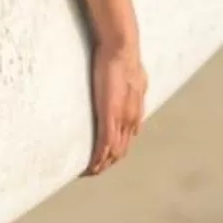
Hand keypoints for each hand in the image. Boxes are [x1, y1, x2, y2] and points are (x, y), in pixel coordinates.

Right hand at [84, 39, 148, 176]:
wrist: (122, 50)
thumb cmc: (124, 58)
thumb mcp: (133, 77)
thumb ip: (133, 89)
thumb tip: (134, 87)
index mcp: (134, 112)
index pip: (126, 140)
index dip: (116, 152)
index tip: (104, 158)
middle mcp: (130, 120)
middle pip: (121, 151)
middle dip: (107, 163)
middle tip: (92, 170)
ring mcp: (121, 120)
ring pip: (114, 152)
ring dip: (101, 164)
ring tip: (88, 172)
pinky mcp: (110, 116)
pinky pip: (104, 145)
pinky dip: (98, 158)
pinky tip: (89, 166)